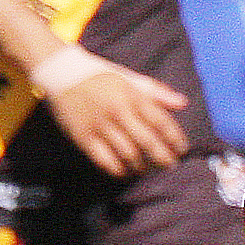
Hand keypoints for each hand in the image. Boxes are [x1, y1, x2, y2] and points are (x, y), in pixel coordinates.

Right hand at [44, 64, 188, 176]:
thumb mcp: (130, 78)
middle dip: (163, 158)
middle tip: (170, 165)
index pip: (162, 122)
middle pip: (148, 142)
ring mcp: (100, 126)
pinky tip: (125, 171)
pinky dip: (118, 170)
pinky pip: (105, 160)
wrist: (61, 73)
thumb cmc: (101, 76)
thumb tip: (183, 103)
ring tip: (148, 170)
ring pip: (128, 154)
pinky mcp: (83, 137)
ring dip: (143, 167)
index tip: (182, 149)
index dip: (176, 139)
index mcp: (133, 96)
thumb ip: (157, 92)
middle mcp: (118, 112)